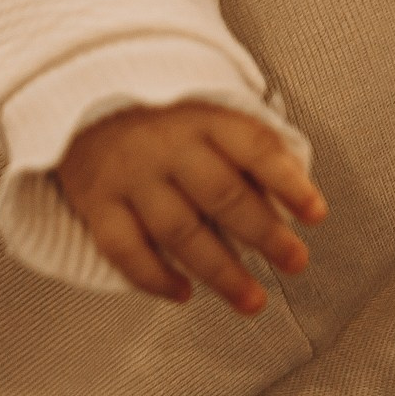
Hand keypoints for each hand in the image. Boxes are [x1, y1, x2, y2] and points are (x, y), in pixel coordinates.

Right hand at [56, 103, 326, 314]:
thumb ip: (246, 148)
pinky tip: (183, 293)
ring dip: (220, 272)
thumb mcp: (206, 111)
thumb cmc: (160, 114)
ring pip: (179, 231)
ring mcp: (129, 175)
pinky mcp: (96, 202)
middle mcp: (166, 144)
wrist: (78, 96)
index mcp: (202, 115)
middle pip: (222, 194)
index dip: (288, 182)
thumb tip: (295, 194)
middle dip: (264, 233)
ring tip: (253, 299)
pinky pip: (125, 249)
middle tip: (296, 262)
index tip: (316, 214)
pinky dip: (155, 278)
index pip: (253, 147)